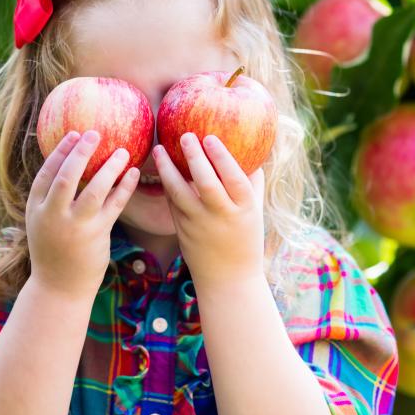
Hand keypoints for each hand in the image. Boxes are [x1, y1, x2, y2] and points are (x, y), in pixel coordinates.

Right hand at [25, 130, 139, 300]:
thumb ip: (51, 200)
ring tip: (122, 151)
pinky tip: (133, 173)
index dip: (60, 152)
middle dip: (81, 152)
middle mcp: (53, 216)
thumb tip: (67, 167)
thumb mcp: (42, 225)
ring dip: (109, 167)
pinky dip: (124, 187)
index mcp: (36, 210)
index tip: (74, 134)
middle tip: (95, 133)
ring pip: (94, 189)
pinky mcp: (97, 235)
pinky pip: (114, 205)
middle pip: (67, 177)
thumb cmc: (53, 252)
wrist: (59, 288)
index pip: (46, 174)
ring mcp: (76, 226)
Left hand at [154, 132, 265, 289]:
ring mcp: (199, 225)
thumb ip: (252, 183)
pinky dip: (166, 185)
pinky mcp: (182, 231)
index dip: (222, 157)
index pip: (233, 178)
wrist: (228, 280)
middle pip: (206, 183)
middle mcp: (221, 216)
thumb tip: (251, 152)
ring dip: (167, 169)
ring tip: (159, 149)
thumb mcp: (255, 212)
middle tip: (185, 135)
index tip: (210, 137)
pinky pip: (172, 204)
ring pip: (180, 193)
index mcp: (244, 209)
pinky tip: (161, 169)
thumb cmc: (246, 239)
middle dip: (194, 157)